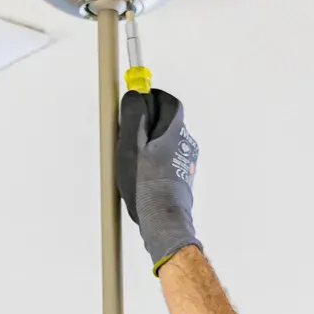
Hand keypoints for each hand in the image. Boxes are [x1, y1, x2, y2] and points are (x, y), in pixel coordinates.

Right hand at [117, 88, 199, 268]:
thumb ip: (134, 115)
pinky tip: (141, 175)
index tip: (136, 102)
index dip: (151, 98)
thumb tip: (135, 94)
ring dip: (149, 143)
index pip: (168, 101)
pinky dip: (154, 160)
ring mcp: (186, 160)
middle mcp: (186, 142)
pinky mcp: (182, 175)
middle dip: (146, 122)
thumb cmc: (146, 184)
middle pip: (166, 120)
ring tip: (132, 160)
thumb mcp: (132, 145)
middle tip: (127, 134)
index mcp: (175, 130)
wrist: (163, 219)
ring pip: (165, 140)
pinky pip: (166, 158)